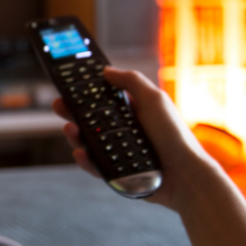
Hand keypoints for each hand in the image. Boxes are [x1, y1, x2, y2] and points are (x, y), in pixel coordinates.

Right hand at [52, 67, 222, 212]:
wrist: (185, 175)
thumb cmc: (174, 136)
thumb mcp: (155, 99)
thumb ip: (131, 81)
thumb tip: (106, 70)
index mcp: (129, 112)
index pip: (100, 99)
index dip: (83, 93)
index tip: (68, 86)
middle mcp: (121, 131)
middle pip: (88, 120)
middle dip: (71, 111)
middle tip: (59, 105)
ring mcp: (116, 152)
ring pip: (86, 142)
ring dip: (74, 134)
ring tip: (71, 129)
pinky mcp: (114, 172)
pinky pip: (93, 165)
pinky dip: (85, 159)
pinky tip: (81, 152)